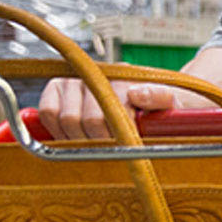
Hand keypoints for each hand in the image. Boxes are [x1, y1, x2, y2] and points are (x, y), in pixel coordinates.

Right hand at [34, 78, 191, 142]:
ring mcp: (74, 80)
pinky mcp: (56, 89)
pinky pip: (48, 113)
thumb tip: (136, 93)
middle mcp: (95, 73)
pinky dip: (58, 130)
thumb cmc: (163, 107)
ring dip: (79, 139)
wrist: (157, 102)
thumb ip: (161, 97)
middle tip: (110, 148)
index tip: (125, 146)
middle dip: (99, 141)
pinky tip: (75, 137)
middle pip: (86, 119)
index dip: (116, 135)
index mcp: (123, 76)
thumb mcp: (173, 104)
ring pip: (66, 119)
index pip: (110, 111)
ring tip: (95, 143)